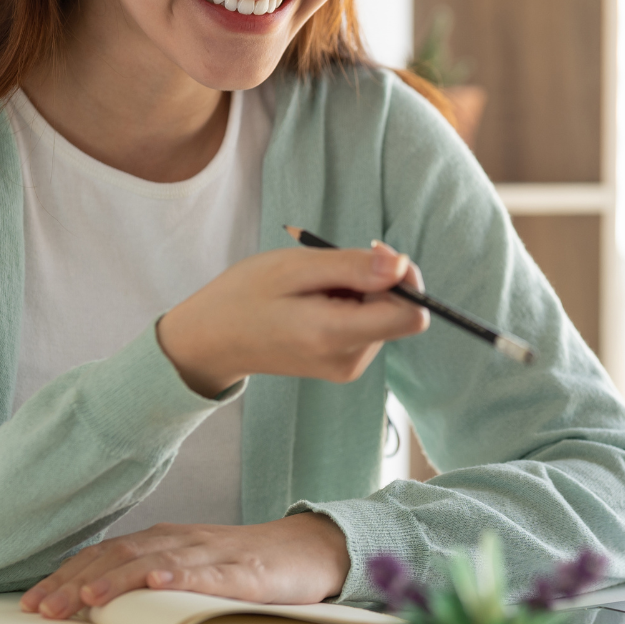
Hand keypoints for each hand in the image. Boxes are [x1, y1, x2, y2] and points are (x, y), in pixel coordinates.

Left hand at [19, 514, 351, 616]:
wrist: (309, 549)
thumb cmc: (245, 565)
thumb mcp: (191, 570)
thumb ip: (151, 581)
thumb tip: (95, 610)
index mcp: (164, 541)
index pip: (104, 554)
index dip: (66, 576)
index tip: (30, 603)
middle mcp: (181, 541)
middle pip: (119, 555)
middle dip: (76, 582)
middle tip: (41, 610)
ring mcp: (213, 555)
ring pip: (156, 561)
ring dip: (117, 579)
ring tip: (86, 599)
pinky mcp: (246, 573)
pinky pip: (211, 573)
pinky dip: (182, 576)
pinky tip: (160, 583)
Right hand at [157, 241, 428, 395]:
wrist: (212, 340)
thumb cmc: (245, 296)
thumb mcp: (295, 268)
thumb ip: (353, 267)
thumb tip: (402, 265)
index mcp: (336, 336)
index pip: (412, 316)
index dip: (406, 279)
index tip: (374, 255)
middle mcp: (350, 360)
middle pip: (400, 312)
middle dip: (376, 281)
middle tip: (328, 269)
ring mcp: (348, 367)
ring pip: (385, 316)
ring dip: (360, 292)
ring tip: (313, 290)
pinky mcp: (344, 365)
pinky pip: (369, 326)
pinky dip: (351, 306)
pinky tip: (316, 304)